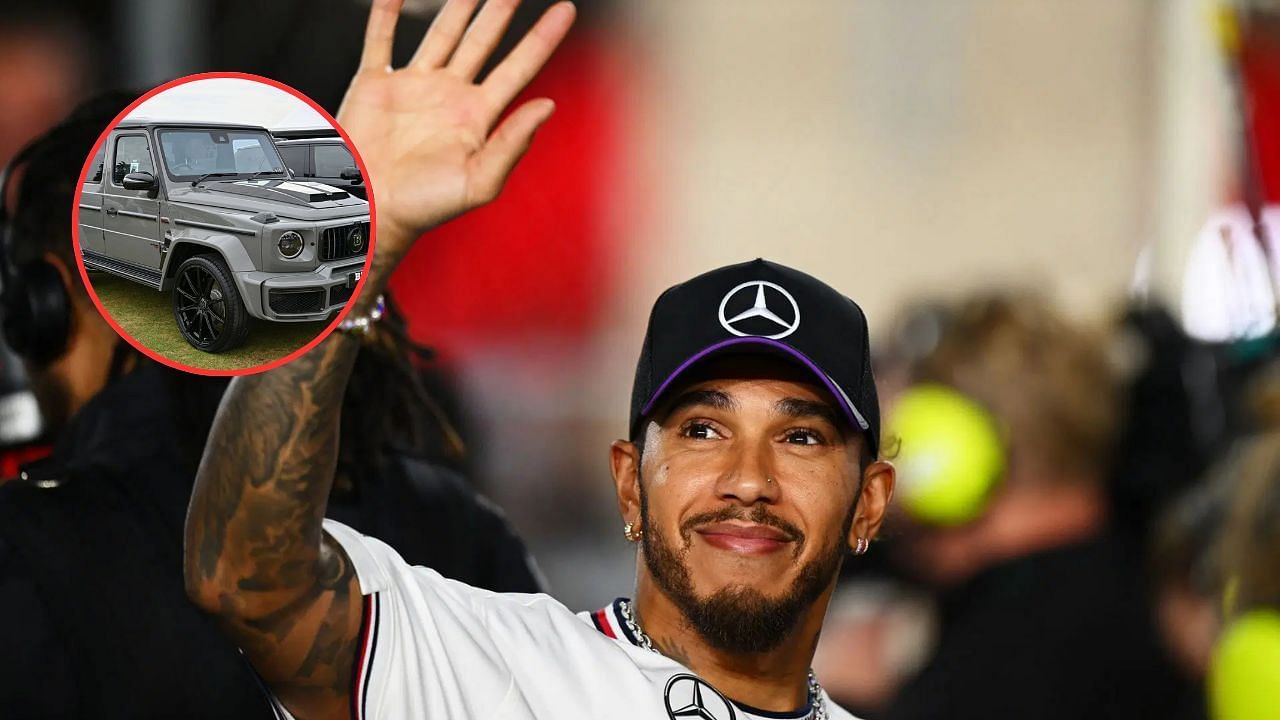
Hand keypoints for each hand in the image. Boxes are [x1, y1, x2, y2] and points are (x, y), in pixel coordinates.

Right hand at [338, 0, 575, 257]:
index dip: (542, 38)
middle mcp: (450, 96)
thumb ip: (513, 143)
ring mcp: (414, 87)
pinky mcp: (376, 84)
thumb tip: (547, 105)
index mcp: (478, 117)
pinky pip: (381, 39)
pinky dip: (386, 13)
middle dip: (501, 10)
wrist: (371, 208)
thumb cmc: (425, 206)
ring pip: (442, 33)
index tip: (565, 10)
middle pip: (483, 41)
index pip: (519, 68)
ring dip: (458, 5)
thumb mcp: (480, 181)